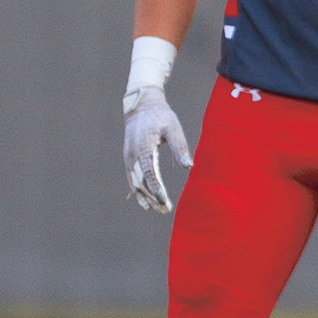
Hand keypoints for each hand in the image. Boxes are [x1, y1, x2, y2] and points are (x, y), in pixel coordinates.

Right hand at [124, 84, 191, 213]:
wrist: (141, 106)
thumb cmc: (161, 116)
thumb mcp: (173, 128)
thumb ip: (180, 147)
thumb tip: (189, 166)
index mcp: (143, 146)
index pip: (148, 172)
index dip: (155, 187)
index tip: (163, 200)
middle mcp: (132, 154)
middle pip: (139, 181)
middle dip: (151, 197)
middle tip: (164, 210)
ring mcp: (128, 156)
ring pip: (134, 182)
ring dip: (145, 197)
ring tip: (157, 209)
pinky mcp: (128, 158)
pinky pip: (131, 177)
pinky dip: (137, 190)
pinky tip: (145, 201)